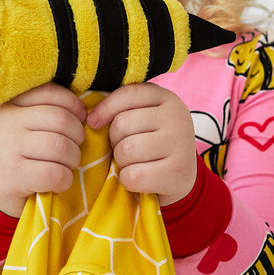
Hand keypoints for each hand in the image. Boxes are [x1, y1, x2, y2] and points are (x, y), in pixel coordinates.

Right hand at [0, 84, 86, 217]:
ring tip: (67, 165)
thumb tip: (86, 110)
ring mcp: (8, 148)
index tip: (80, 119)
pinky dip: (65, 180)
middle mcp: (7, 122)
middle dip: (77, 136)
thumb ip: (49, 112)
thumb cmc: (22, 156)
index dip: (74, 105)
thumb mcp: (27, 127)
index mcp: (12, 105)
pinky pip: (55, 173)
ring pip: (60, 146)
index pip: (49, 92)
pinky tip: (59, 182)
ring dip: (73, 159)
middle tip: (73, 148)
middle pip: (61, 119)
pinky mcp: (14, 175)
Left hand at [86, 83, 196, 206]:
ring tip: (133, 162)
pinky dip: (128, 180)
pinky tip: (139, 177)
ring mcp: (180, 144)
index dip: (105, 108)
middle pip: (122, 124)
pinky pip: (133, 176)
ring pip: (126, 150)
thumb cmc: (151, 142)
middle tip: (125, 148)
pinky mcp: (177, 172)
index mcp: (166, 98)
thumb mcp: (143, 117)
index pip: (127, 94)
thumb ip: (121, 108)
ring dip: (120, 162)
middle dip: (114, 140)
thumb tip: (91, 118)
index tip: (94, 122)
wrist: (181, 175)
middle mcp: (177, 117)